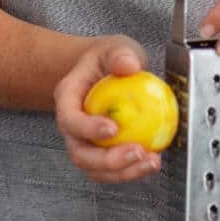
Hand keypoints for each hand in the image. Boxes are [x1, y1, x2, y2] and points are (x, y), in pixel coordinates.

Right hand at [54, 35, 161, 183]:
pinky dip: (131, 171)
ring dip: (122, 172)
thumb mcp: (113, 48)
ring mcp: (84, 143)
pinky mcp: (100, 153)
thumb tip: (129, 65)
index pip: (70, 119)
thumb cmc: (105, 60)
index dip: (87, 128)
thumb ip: (119, 55)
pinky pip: (111, 170)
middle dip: (107, 161)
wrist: (102, 72)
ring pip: (95, 169)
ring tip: (150, 162)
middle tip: (136, 152)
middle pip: (80, 153)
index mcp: (67, 98)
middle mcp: (71, 126)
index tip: (113, 128)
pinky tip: (152, 161)